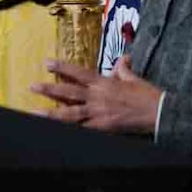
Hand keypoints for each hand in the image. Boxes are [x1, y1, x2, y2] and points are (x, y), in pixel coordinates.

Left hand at [29, 56, 161, 132]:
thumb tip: (123, 59)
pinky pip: (82, 130)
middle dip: (50, 89)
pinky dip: (70, 131)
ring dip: (52, 113)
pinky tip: (56, 132)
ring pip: (70, 113)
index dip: (62, 67)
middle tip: (33, 86)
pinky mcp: (103, 127)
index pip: (78, 73)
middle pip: (69, 92)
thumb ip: (123, 69)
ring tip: (35, 113)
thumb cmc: (147, 95)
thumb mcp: (133, 78)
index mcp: (104, 83)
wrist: (159, 112)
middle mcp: (98, 97)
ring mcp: (99, 113)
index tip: (47, 63)